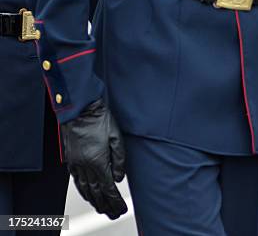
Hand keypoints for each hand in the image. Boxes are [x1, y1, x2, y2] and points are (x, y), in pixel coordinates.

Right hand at [60, 99, 127, 218]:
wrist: (80, 109)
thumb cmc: (100, 120)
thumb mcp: (117, 138)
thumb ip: (120, 160)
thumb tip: (119, 178)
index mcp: (98, 161)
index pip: (107, 188)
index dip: (114, 200)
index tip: (121, 209)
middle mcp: (85, 165)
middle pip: (95, 192)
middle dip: (105, 205)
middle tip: (113, 214)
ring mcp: (76, 163)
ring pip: (84, 188)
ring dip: (94, 201)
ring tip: (102, 208)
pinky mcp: (71, 159)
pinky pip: (77, 180)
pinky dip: (83, 190)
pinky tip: (88, 194)